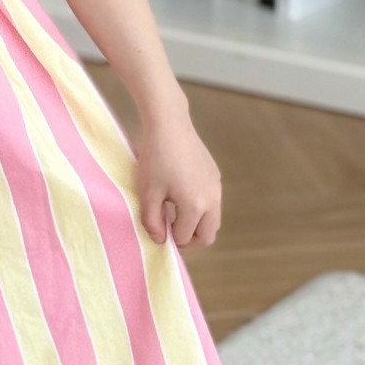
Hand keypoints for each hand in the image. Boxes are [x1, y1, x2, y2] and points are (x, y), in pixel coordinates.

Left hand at [131, 92, 221, 248]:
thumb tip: (160, 240)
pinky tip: (180, 195)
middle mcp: (212, 199)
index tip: (156, 230)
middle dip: (189, 240)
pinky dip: (200, 209)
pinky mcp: (215, 176)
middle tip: (169, 232)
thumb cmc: (155, 158)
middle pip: (208, 236)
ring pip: (213, 220)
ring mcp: (216, 187)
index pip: (184, 237)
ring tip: (173, 215)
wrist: (169, 124)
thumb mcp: (147, 192)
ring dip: (196, 225)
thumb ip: (152, 222)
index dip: (169, 239)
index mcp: (195, 206)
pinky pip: (213, 203)